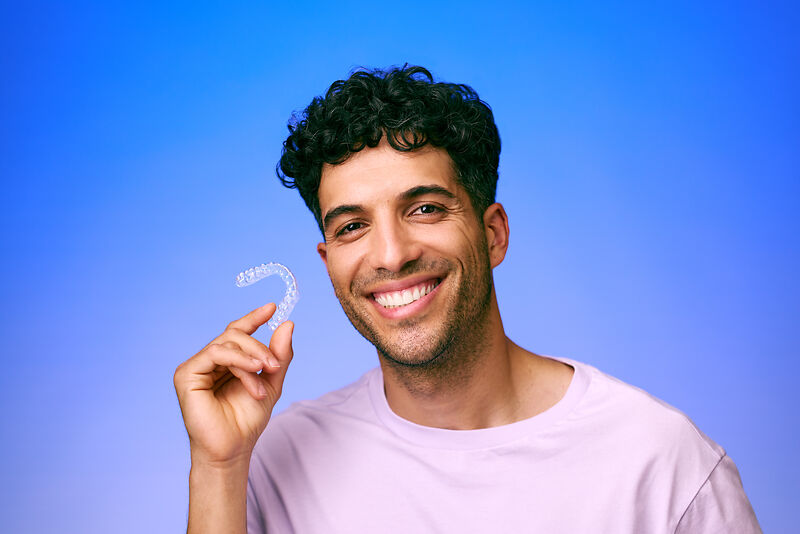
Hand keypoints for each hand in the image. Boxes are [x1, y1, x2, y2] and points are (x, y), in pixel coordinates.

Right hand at [174, 303, 293, 466]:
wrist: (233, 449)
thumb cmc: (247, 420)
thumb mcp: (271, 382)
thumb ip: (279, 355)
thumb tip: (287, 324)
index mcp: (224, 362)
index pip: (236, 331)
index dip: (253, 317)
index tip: (272, 308)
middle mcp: (207, 361)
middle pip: (234, 334)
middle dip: (259, 346)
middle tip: (275, 365)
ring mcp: (195, 366)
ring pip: (227, 342)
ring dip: (252, 358)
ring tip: (265, 379)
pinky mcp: (186, 374)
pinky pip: (216, 353)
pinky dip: (239, 361)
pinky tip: (253, 376)